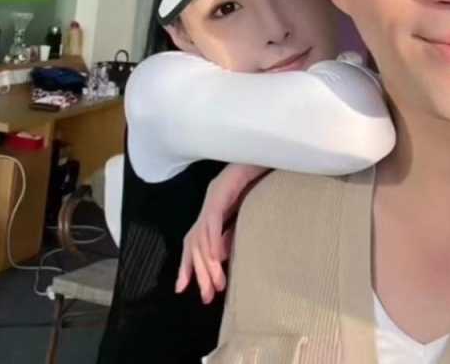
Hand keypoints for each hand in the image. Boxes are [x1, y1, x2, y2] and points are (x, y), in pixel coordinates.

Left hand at [175, 163, 268, 302]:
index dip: (187, 263)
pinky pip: (213, 219)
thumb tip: (222, 255)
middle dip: (198, 271)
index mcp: (214, 208)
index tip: (182, 288)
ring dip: (208, 262)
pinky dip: (213, 240)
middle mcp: (209, 202)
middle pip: (195, 242)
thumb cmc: (260, 179)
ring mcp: (214, 195)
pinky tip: (217, 258)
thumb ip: (232, 231)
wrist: (267, 152)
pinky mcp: (222, 190)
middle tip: (206, 296)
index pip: (195, 240)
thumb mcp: (247, 211)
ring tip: (216, 284)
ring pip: (202, 234)